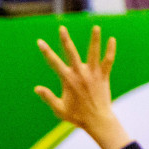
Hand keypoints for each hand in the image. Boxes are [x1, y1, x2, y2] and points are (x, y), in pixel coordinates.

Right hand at [34, 26, 130, 148]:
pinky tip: (112, 40)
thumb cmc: (77, 116)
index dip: (46, 51)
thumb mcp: (59, 109)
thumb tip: (36, 88)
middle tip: (61, 28)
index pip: (54, 63)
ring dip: (94, 39)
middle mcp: (80, 74)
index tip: (40, 42)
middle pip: (71, 52)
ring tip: (96, 27)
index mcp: (68, 80)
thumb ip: (48, 97)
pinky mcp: (103, 76)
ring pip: (94, 53)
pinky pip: (108, 61)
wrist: (97, 121)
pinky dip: (110, 50)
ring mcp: (93, 74)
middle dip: (65, 40)